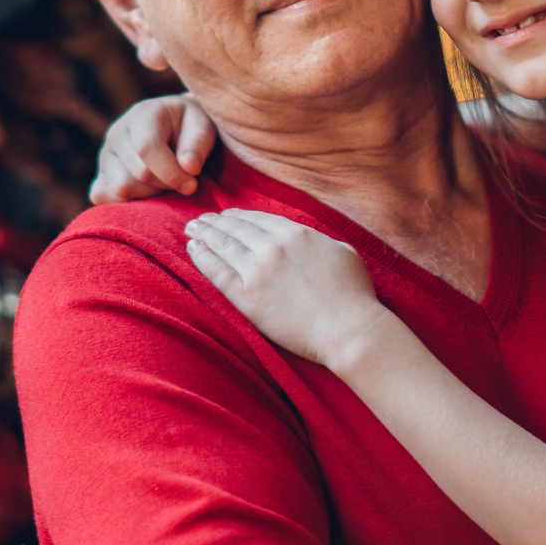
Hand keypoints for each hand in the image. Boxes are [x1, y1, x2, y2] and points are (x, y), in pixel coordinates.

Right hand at [91, 93, 217, 203]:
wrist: (176, 130)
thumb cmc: (191, 129)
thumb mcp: (203, 127)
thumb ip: (198, 145)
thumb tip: (188, 168)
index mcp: (142, 115)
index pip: (147, 147)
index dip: (171, 172)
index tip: (192, 185)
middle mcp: (117, 133)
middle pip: (139, 172)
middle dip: (166, 184)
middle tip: (183, 183)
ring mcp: (106, 155)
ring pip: (122, 187)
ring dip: (150, 195)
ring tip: (165, 185)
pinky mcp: (101, 175)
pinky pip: (102, 196)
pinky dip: (126, 203)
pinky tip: (147, 197)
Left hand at [184, 209, 393, 373]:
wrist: (348, 329)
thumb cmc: (353, 295)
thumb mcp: (342, 251)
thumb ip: (319, 240)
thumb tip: (307, 238)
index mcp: (296, 233)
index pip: (258, 219)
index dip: (239, 215)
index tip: (228, 215)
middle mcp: (273, 247)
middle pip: (236, 228)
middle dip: (216, 221)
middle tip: (201, 218)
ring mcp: (257, 271)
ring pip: (223, 245)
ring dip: (204, 234)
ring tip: (192, 228)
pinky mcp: (247, 297)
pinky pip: (217, 272)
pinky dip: (202, 257)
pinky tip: (193, 249)